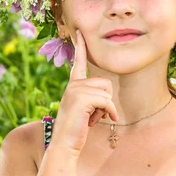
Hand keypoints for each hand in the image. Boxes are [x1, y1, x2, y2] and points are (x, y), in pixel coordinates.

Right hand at [51, 28, 118, 154]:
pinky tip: (102, 120)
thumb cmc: (76, 129)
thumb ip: (92, 97)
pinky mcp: (82, 98)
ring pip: (107, 93)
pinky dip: (110, 112)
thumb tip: (106, 92)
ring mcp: (76, 90)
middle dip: (105, 101)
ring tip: (91, 118)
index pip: (79, 62)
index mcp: (73, 85)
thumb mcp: (84, 109)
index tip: (80, 32)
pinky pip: (107, 101)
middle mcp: (74, 84)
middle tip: (92, 115)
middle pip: (106, 83)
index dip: (80, 46)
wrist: (65, 143)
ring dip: (105, 109)